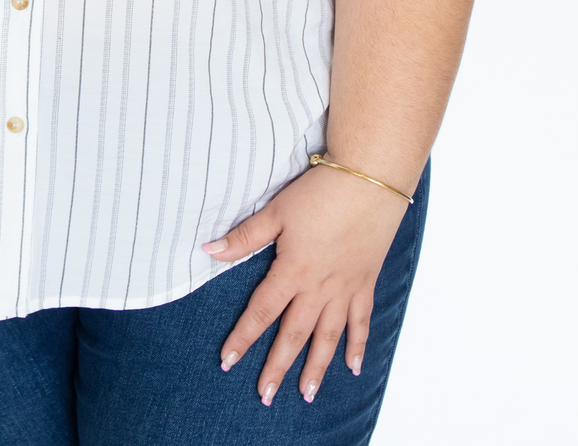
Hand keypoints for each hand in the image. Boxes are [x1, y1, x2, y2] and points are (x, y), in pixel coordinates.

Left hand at [202, 162, 408, 404]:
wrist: (368, 182)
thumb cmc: (320, 193)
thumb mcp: (276, 212)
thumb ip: (245, 237)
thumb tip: (209, 250)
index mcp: (292, 271)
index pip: (262, 312)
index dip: (243, 337)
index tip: (228, 361)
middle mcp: (318, 288)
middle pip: (294, 334)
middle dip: (277, 366)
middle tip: (265, 395)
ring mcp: (344, 288)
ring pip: (328, 336)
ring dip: (316, 367)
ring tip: (306, 393)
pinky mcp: (365, 283)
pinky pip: (361, 321)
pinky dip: (357, 345)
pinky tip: (353, 367)